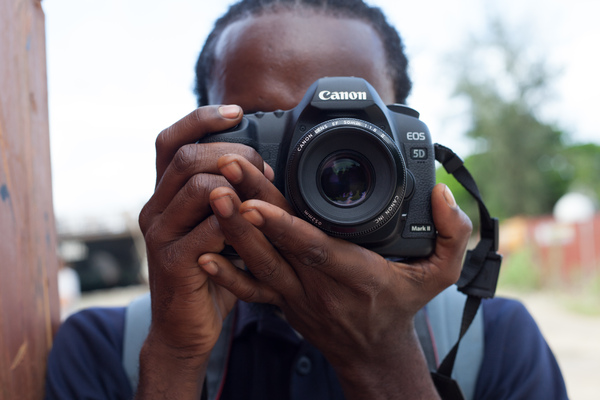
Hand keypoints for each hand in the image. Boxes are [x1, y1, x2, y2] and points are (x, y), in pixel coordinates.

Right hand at [136, 105, 273, 397]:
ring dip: (240, 188)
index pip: (170, 140)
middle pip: (186, 157)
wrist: (187, 326)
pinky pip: (209, 230)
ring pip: (198, 188)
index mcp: (164, 195)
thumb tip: (260, 162)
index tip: (238, 111)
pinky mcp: (172, 264)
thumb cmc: (210, 270)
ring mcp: (159, 236)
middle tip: (265, 168)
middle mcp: (154, 209)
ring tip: (263, 201)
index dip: (201, 118)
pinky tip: (255, 231)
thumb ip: (225, 195)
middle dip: (234, 154)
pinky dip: (239, 225)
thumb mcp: (216, 225)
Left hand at [198, 157, 471, 398]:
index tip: (256, 201)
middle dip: (248, 208)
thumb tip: (443, 193)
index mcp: (355, 273)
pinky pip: (250, 290)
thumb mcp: (441, 274)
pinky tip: (202, 253)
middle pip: (277, 246)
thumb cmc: (401, 306)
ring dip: (232, 230)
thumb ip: (453, 234)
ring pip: (258, 263)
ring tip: (212, 194)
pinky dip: (226, 273)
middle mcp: (319, 285)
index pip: (314, 248)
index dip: (283, 226)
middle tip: (225, 171)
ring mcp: (296, 295)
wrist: (372, 350)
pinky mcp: (282, 301)